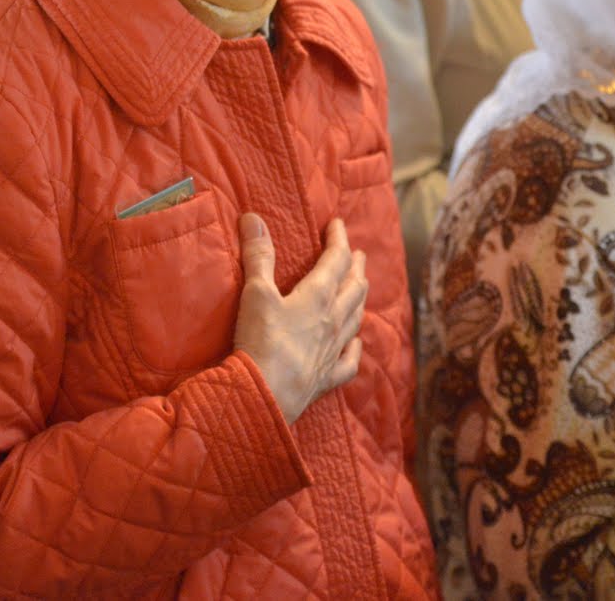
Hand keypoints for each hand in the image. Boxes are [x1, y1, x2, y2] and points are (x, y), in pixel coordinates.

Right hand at [231, 215, 367, 424]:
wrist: (265, 395)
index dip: (338, 239)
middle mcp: (332, 321)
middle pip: (353, 287)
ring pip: (355, 319)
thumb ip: (258, 255)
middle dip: (355, 267)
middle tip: (358, 253)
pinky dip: (355, 348)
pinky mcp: (326, 377)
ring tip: (361, 287)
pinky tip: (356, 344)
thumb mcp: (256, 293)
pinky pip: (349, 361)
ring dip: (360, 298)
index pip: (335, 260)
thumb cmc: (261, 341)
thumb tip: (253, 217)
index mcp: (318, 297)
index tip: (337, 224)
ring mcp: (332, 351)